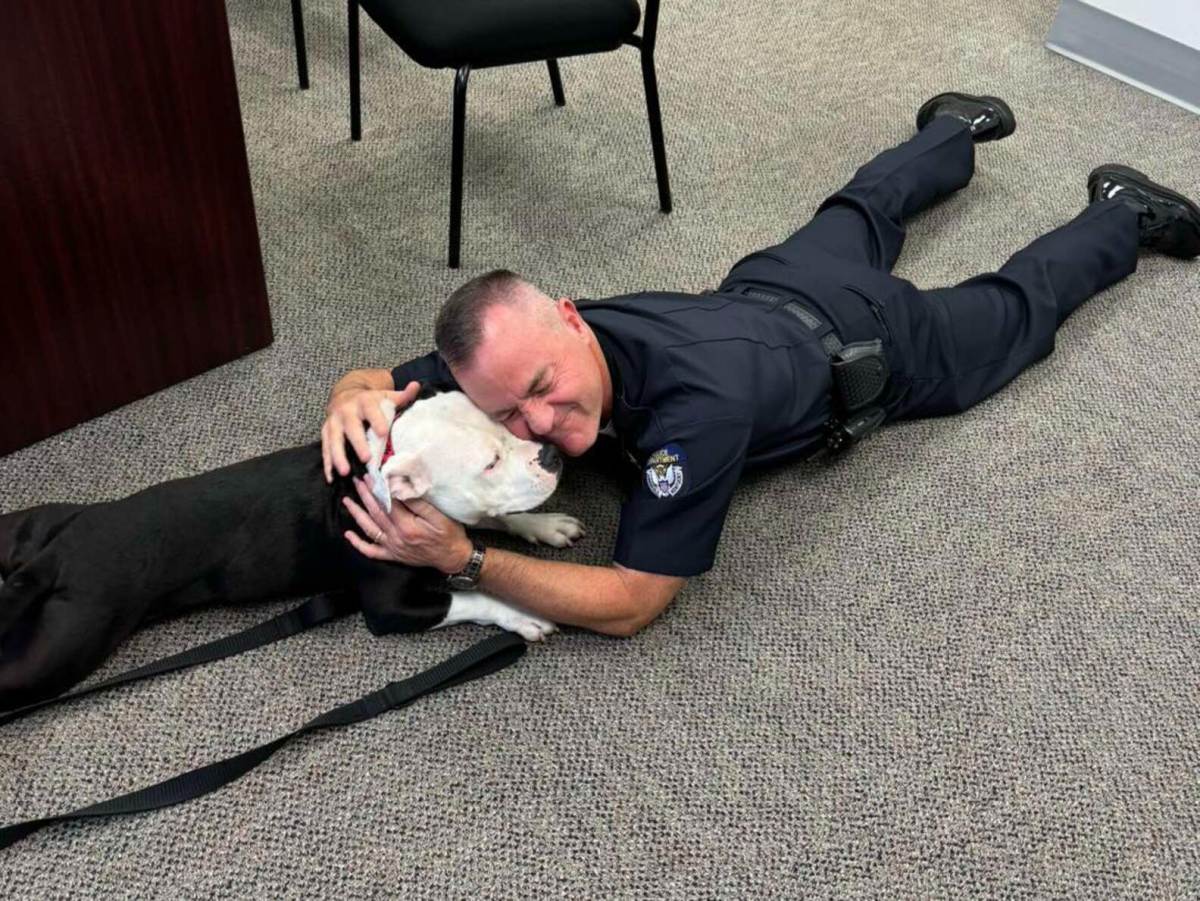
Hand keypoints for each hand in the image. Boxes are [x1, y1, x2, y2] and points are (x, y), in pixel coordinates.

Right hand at [322, 381, 420, 482]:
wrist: (344, 394)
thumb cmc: (370, 400)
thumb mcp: (385, 396)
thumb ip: (402, 395)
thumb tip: (416, 386)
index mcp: (363, 401)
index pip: (370, 410)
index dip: (377, 420)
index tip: (384, 433)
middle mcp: (346, 411)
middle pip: (351, 428)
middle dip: (358, 443)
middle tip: (366, 459)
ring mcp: (333, 422)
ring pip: (334, 440)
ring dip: (338, 456)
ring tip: (345, 472)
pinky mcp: (325, 433)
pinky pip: (325, 449)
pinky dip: (327, 464)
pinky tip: (331, 477)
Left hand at [342, 474, 472, 573]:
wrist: (453, 557)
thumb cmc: (449, 535)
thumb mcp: (439, 516)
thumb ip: (418, 503)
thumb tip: (401, 489)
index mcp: (407, 527)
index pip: (387, 503)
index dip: (378, 489)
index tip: (371, 476)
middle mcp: (396, 537)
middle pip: (376, 513)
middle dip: (365, 496)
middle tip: (357, 482)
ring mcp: (393, 547)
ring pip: (369, 529)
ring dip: (356, 514)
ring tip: (347, 501)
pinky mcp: (393, 555)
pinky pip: (371, 551)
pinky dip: (358, 544)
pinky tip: (349, 535)